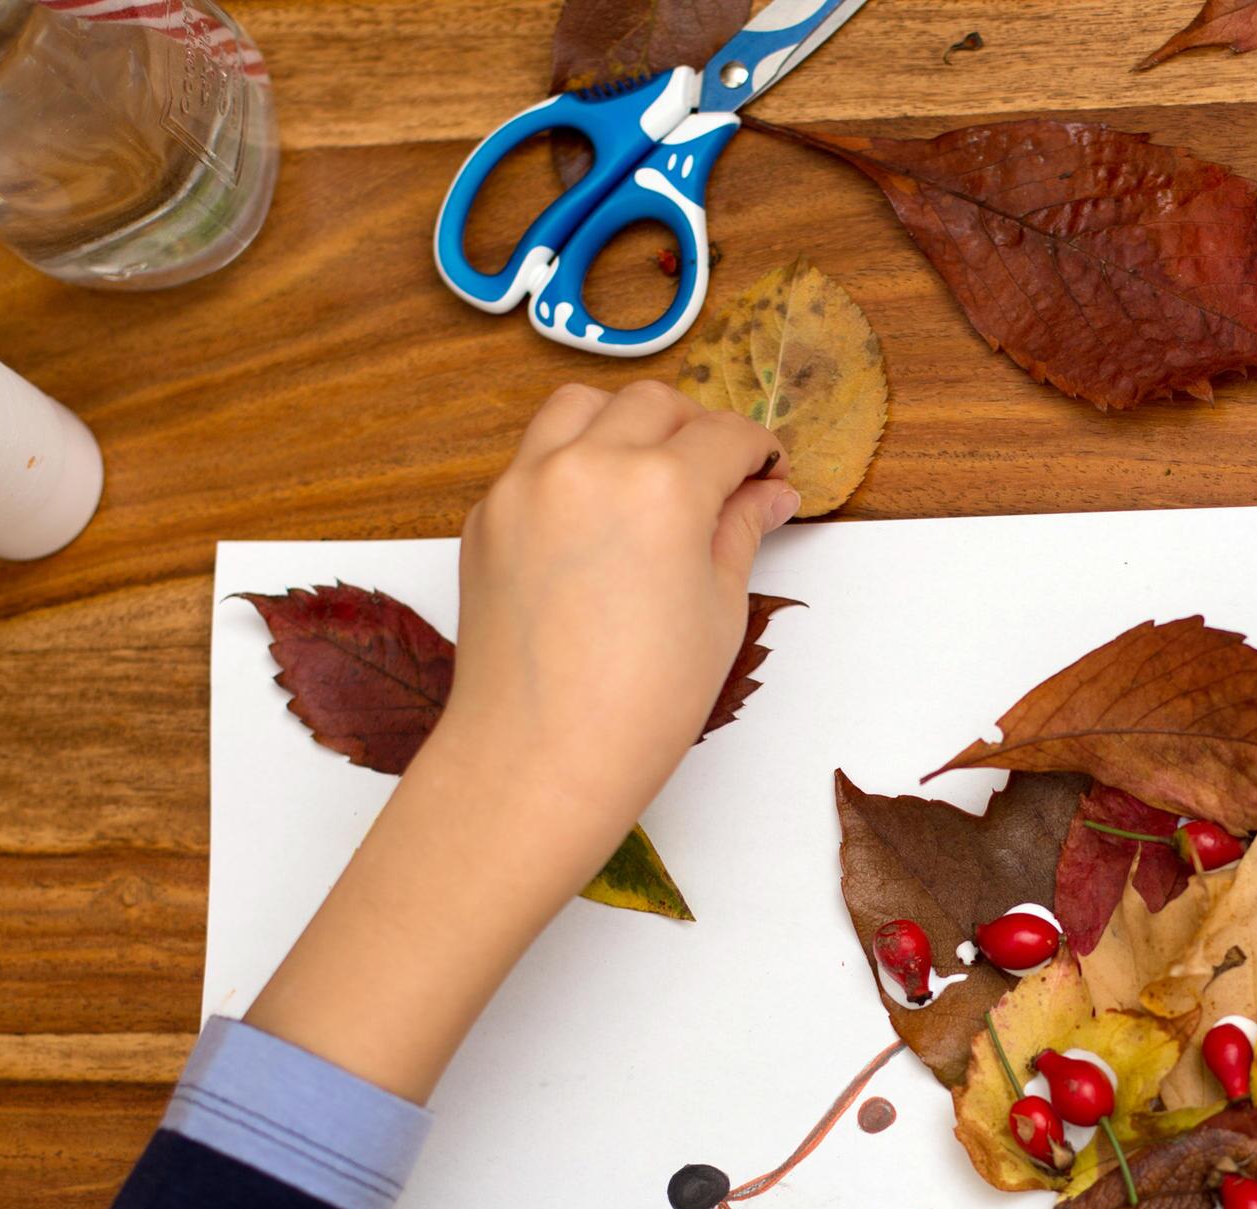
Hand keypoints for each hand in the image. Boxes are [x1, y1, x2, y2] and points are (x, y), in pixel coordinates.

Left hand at [431, 380, 799, 887]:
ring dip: (625, 422)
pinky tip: (595, 516)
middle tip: (720, 474)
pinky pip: (535, 456)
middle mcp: (588, 465)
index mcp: (662, 488)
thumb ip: (740, 533)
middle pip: (655, 404)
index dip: (759, 453)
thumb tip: (768, 494)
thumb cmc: (641, 703)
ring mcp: (526, 484)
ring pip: (582, 407)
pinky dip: (572, 462)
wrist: (540, 756)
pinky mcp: (487, 514)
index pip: (726, 436)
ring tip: (649, 472)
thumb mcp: (719, 614)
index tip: (769, 474)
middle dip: (696, 428)